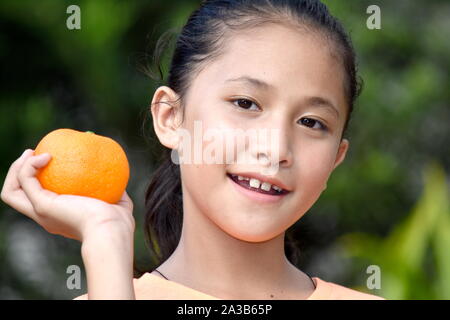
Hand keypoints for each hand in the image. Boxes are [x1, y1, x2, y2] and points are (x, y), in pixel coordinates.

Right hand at [1, 149, 134, 240]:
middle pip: (15, 196)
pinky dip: (30, 165)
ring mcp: (41, 212)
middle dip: (17, 173)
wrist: (111, 231)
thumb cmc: (118, 222)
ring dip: (16, 169)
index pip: (37, 199)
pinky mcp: (43, 205)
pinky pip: (26, 180)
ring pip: (11, 192)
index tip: (48, 160)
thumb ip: (114, 191)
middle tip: (32, 153)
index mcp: (59, 217)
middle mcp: (45, 217)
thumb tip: (116, 177)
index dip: (35, 181)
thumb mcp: (117, 203)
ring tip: (31, 152)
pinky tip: (47, 155)